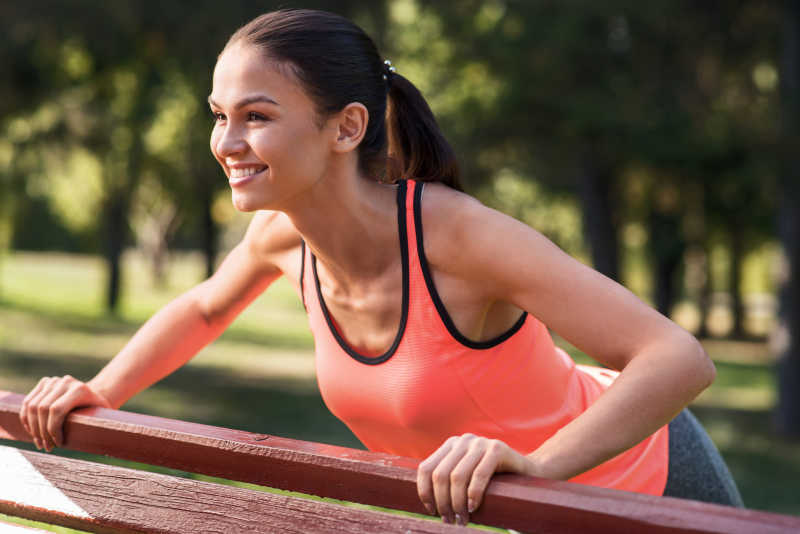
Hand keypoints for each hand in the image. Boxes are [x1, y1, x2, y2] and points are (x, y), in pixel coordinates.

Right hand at [20, 376, 111, 451]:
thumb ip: (99, 427)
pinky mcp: (44, 382)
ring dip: (33, 428)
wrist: (94, 395)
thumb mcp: (102, 418)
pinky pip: (28, 402)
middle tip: (47, 447)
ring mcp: (53, 380)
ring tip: (40, 442)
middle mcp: (65, 382)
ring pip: (32, 406)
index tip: (58, 444)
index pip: (57, 411)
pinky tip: (32, 431)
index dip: (53, 430)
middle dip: (42, 432)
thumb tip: (104, 445)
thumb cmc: (98, 412)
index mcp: (80, 389)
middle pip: (42, 409)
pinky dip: (27, 418)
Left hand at [416, 433, 535, 525]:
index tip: (431, 511)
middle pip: (440, 474)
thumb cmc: (493, 481)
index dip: (424, 491)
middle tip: (449, 520)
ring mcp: (480, 442)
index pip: (426, 468)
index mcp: (450, 445)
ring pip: (457, 476)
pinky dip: (473, 494)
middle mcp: (463, 440)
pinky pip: (479, 475)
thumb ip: (448, 481)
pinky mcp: (497, 449)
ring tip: (461, 520)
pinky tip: (473, 508)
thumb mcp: (466, 476)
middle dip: (442, 502)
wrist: (528, 472)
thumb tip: (427, 504)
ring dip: (456, 503)